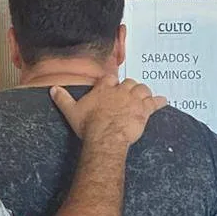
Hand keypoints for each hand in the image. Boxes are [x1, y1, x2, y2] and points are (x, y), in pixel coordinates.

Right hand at [51, 77, 165, 145]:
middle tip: (129, 95)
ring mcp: (133, 100)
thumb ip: (63, 98)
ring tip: (144, 97)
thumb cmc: (89, 125)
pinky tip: (163, 101)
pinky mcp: (144, 110)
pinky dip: (159, 102)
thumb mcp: (71, 111)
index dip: (112, 82)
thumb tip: (53, 89)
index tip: (113, 85)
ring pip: (142, 90)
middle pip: (129, 82)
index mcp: (103, 89)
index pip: (110, 78)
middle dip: (130, 88)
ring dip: (143, 93)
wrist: (105, 137)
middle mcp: (120, 91)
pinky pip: (154, 103)